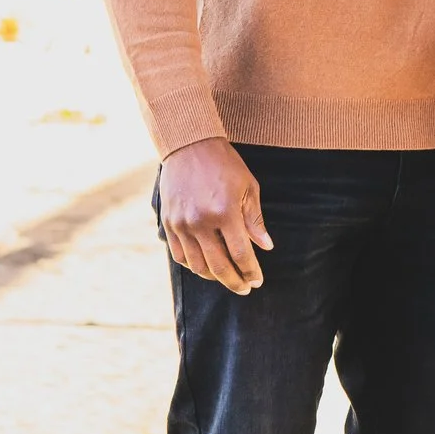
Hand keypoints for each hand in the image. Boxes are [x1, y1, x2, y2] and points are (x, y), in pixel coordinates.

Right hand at [158, 136, 271, 294]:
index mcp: (225, 213)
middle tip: (244, 288)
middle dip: (234, 281)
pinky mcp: (168, 223)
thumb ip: (255, 220)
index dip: (251, 271)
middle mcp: (201, 222)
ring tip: (226, 278)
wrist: (190, 145)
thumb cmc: (225, 164)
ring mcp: (182, 224)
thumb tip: (266, 247)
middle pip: (219, 266)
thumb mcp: (248, 187)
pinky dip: (193, 266)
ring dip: (214, 277)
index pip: (241, 254)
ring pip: (198, 265)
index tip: (257, 281)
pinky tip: (205, 267)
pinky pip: (180, 255)